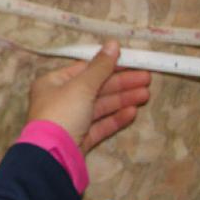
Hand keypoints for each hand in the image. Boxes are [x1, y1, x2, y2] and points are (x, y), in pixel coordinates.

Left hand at [27, 40, 150, 152]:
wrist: (52, 156)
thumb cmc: (62, 113)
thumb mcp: (82, 86)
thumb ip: (100, 67)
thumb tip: (113, 44)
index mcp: (53, 83)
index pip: (84, 70)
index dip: (108, 65)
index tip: (132, 63)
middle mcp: (60, 101)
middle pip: (95, 88)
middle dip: (121, 84)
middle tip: (147, 79)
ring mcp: (70, 122)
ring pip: (100, 107)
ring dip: (122, 99)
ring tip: (146, 94)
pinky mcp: (79, 139)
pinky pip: (100, 125)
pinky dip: (115, 118)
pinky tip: (132, 112)